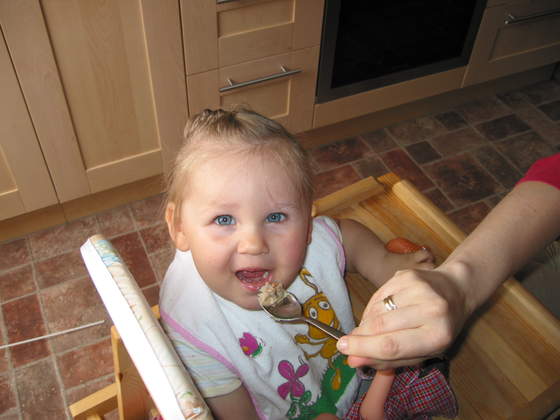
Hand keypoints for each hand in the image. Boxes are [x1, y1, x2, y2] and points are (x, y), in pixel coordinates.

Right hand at [337, 264, 471, 369]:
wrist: (456, 291)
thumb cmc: (439, 328)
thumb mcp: (421, 352)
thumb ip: (388, 359)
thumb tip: (354, 359)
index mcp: (438, 337)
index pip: (392, 345)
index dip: (364, 348)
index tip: (343, 350)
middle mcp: (431, 310)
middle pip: (381, 326)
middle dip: (359, 336)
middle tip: (345, 343)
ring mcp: (419, 290)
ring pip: (377, 309)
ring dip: (365, 323)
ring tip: (367, 330)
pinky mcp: (407, 275)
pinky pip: (378, 295)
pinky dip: (371, 308)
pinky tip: (376, 315)